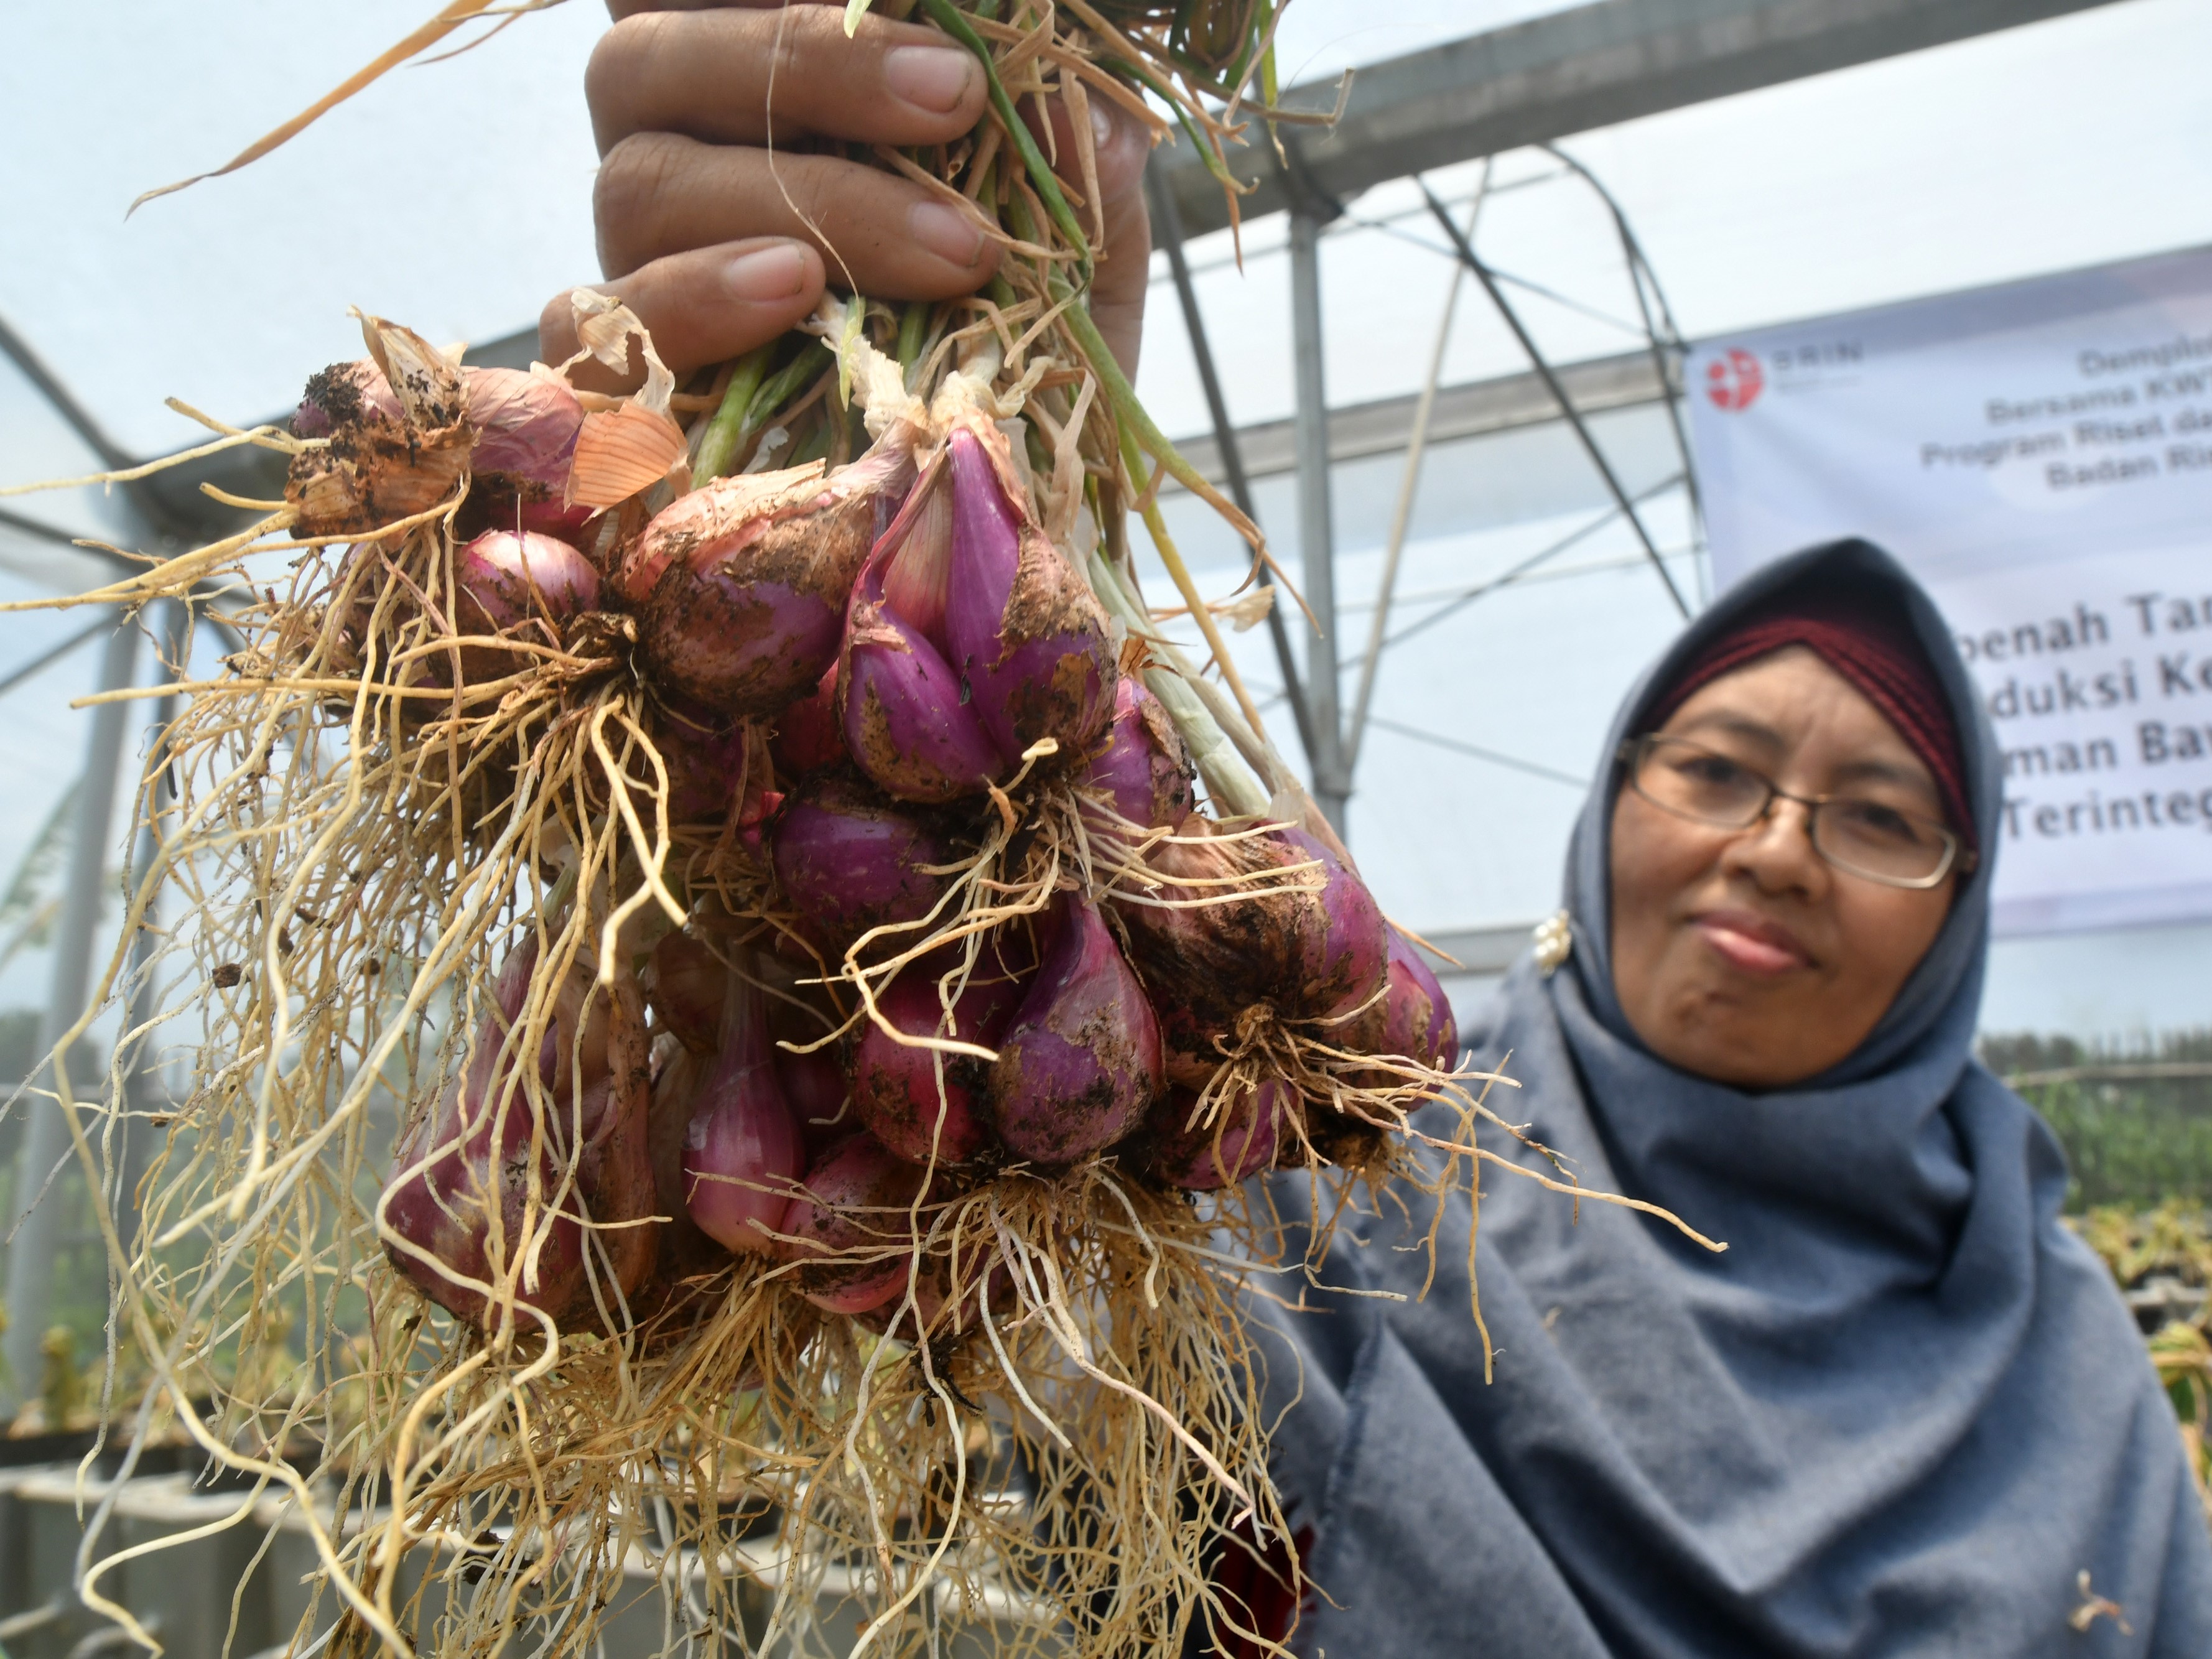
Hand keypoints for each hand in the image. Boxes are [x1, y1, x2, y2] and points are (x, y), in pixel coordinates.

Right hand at [540, 0, 1152, 385]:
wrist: (986, 557)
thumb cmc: (1017, 384)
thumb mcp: (1078, 274)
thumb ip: (1074, 177)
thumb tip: (1078, 104)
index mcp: (759, 108)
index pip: (703, 2)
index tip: (933, 30)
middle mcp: (674, 172)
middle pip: (647, 60)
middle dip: (805, 60)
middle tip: (954, 98)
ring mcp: (632, 277)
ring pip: (635, 180)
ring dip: (792, 194)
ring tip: (931, 248)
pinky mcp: (616, 390)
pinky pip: (594, 325)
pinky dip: (693, 296)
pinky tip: (791, 293)